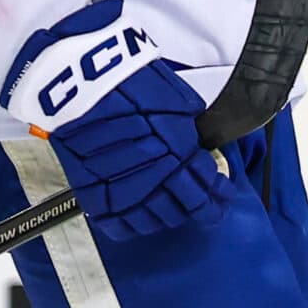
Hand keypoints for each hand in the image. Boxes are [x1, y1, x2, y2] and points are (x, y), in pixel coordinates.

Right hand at [4, 0, 227, 238]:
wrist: (86, 80)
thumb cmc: (134, 81)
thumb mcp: (180, 102)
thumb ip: (192, 134)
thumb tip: (200, 151)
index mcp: (182, 156)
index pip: (207, 196)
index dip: (217, 198)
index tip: (220, 194)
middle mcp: (157, 179)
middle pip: (183, 211)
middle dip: (195, 205)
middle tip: (197, 197)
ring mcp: (125, 190)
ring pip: (154, 221)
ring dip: (167, 214)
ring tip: (168, 202)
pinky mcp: (95, 195)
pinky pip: (119, 226)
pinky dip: (132, 224)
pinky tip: (139, 214)